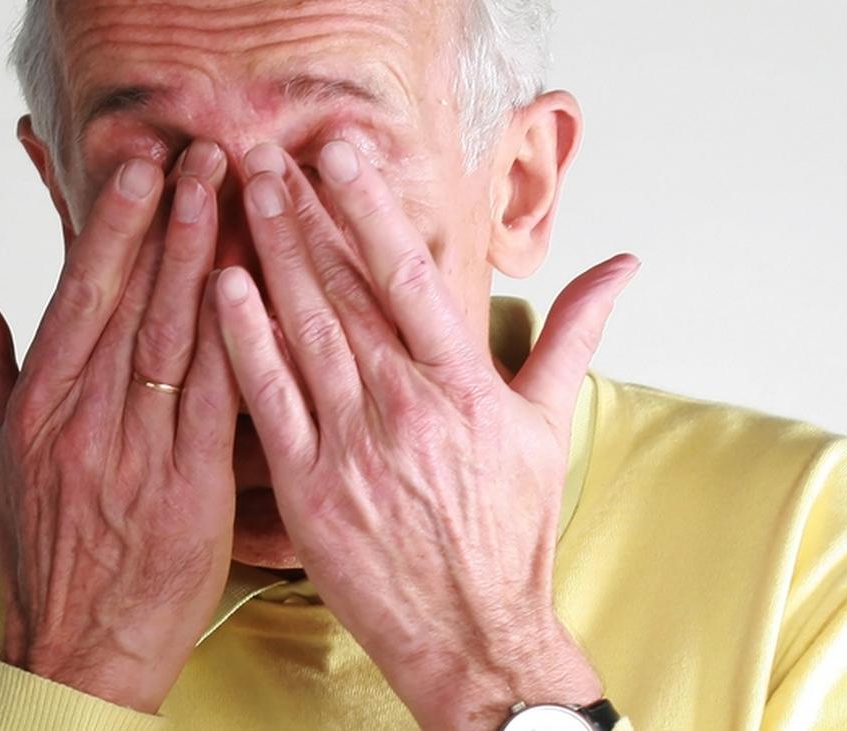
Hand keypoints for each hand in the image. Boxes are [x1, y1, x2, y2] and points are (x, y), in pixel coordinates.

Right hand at [0, 142, 237, 712]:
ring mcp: (140, 454)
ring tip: (233, 197)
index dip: (112, 227)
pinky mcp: (194, 490)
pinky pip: (219, 402)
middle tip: (204, 157)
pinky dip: (237, 342)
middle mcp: (86, 421)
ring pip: (177, 339)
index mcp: (39, 404)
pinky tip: (257, 290)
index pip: (79, 295)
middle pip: (134, 303)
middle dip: (172, 222)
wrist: (78, 646)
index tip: (139, 170)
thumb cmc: (41, 545)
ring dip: (207, 261)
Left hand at [214, 142, 637, 728]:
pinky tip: (222, 287)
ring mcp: (350, 446)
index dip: (371, 207)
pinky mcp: (307, 486)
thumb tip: (624, 265)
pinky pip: (269, 400)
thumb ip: (575, 336)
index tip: (340, 153)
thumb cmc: (509, 532)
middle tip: (267, 154)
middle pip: (344, 291)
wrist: (474, 632)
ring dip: (270, 257)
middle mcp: (404, 407)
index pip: (410, 276)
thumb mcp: (548, 428)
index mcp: (463, 387)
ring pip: (303, 330)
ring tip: (243, 196)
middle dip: (303, 216)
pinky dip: (244, 341)